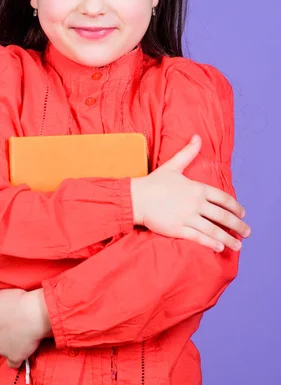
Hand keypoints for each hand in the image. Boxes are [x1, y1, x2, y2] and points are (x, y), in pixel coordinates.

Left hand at [0, 288, 51, 367]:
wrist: (32, 314)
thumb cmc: (17, 301)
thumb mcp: (0, 295)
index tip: (9, 317)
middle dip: (3, 332)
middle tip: (17, 325)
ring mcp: (1, 350)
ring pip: (4, 348)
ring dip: (11, 344)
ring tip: (24, 335)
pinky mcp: (13, 358)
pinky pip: (13, 363)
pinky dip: (17, 359)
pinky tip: (22, 354)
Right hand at [130, 134, 250, 251]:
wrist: (136, 198)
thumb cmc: (154, 182)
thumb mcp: (173, 165)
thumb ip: (188, 153)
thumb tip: (197, 137)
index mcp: (197, 188)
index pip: (223, 198)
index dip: (235, 206)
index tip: (243, 213)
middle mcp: (195, 203)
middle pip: (223, 216)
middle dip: (238, 225)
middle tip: (247, 232)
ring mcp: (187, 217)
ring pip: (213, 230)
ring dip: (229, 239)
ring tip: (239, 245)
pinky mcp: (178, 229)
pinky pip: (199, 238)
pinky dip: (211, 243)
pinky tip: (220, 247)